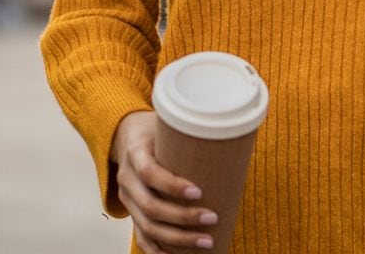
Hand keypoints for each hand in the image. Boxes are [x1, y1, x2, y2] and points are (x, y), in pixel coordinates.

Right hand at [112, 111, 217, 252]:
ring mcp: (127, 198)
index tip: (199, 192)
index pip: (149, 173)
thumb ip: (193, 134)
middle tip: (212, 218)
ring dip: (177, 238)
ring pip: (147, 226)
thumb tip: (237, 142)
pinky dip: (157, 251)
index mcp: (135, 152)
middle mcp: (127, 178)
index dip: (172, 185)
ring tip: (206, 241)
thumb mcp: (169, 124)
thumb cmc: (157, 130)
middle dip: (183, 217)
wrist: (127, 135)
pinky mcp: (131, 211)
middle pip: (150, 206)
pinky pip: (140, 236)